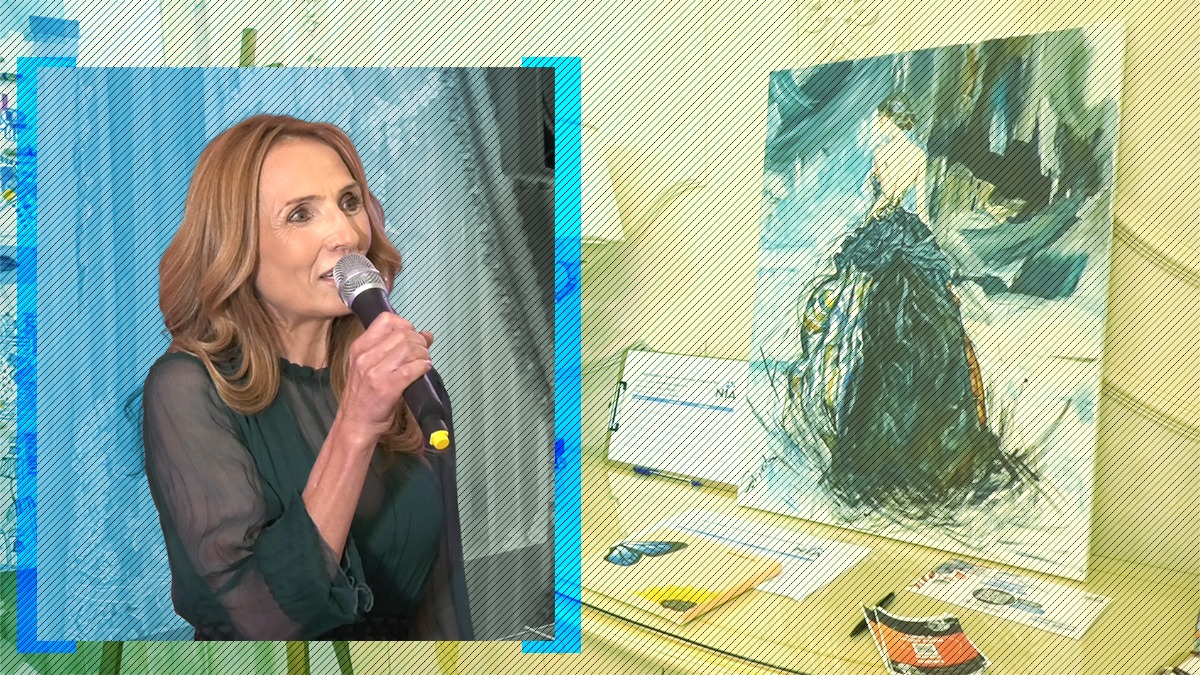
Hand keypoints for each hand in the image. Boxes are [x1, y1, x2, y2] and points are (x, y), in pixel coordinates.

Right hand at [340, 313, 433, 439]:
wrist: (355, 424)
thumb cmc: (364, 397)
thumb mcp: (370, 367)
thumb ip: (394, 349)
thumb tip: (425, 335)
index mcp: (359, 348)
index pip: (386, 319)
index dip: (405, 325)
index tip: (412, 336)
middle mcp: (365, 357)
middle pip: (402, 334)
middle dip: (419, 341)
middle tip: (423, 352)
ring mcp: (375, 372)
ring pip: (409, 349)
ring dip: (423, 354)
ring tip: (424, 362)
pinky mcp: (387, 387)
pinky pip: (412, 368)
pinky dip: (423, 367)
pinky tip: (424, 370)